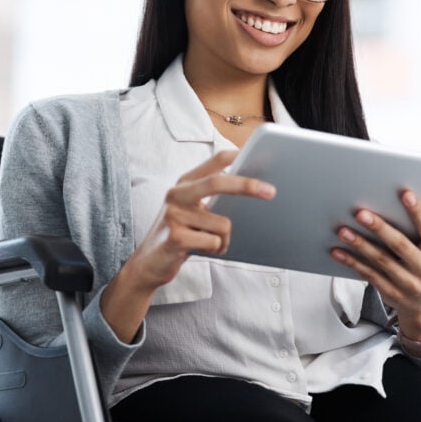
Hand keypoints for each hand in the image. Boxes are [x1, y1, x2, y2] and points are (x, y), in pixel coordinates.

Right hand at [101, 150, 275, 341]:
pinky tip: (202, 250)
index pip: (216, 160)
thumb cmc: (179, 234)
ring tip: (211, 243)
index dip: (240, 156)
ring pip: (223, 223)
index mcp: (184, 182)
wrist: (149, 264)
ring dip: (225, 239)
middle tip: (271, 192)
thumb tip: (254, 186)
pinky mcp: (175, 237)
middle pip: (218, 181)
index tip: (263, 157)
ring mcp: (174, 215)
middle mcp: (177, 194)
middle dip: (248, 185)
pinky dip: (216, 249)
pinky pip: (214, 242)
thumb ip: (213, 196)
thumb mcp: (193, 209)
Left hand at [331, 191, 420, 354]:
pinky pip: (369, 275)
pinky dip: (352, 262)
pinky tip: (338, 251)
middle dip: (380, 228)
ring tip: (343, 230)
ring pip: (381, 261)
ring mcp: (408, 284)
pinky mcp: (390, 293)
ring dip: (360, 245)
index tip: (404, 193)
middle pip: (400, 245)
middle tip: (360, 212)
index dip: (418, 212)